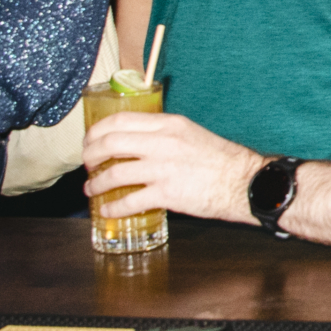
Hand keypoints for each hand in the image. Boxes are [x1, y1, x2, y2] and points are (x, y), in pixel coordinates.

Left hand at [81, 110, 266, 225]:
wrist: (243, 181)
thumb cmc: (220, 160)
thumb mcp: (190, 134)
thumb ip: (164, 135)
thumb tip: (138, 142)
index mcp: (169, 124)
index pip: (121, 120)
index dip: (97, 131)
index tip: (90, 140)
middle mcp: (163, 142)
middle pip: (111, 143)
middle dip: (90, 155)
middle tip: (87, 164)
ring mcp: (163, 168)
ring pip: (114, 173)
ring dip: (96, 183)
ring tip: (92, 189)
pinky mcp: (166, 193)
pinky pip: (129, 201)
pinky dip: (112, 207)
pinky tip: (107, 210)